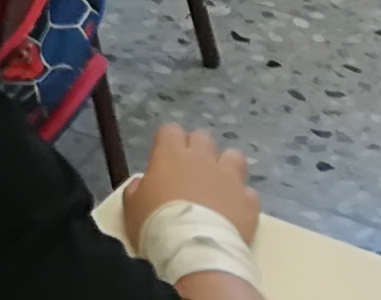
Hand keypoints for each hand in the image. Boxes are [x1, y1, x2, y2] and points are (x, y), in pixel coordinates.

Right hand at [120, 125, 261, 245]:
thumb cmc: (157, 225)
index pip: (170, 130)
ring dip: (226, 166)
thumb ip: (136, 189)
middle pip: (202, 138)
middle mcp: (203, 159)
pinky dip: (241, 200)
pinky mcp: (248, 200)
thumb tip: (142, 182)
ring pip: (233, 156)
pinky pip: (248, 193)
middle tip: (190, 170)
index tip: (163, 156)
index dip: (167, 142)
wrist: (193, 249)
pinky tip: (234, 212)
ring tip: (219, 185)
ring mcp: (229, 178)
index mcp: (171, 155)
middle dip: (197, 149)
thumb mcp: (132, 207)